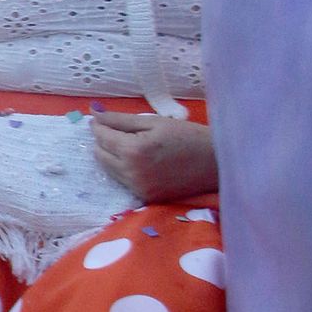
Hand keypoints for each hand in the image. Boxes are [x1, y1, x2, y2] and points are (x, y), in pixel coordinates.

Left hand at [91, 112, 216, 202]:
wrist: (216, 163)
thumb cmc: (188, 136)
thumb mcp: (154, 122)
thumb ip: (121, 120)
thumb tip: (95, 114)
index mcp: (133, 151)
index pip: (101, 137)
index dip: (98, 125)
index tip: (99, 118)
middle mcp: (132, 173)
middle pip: (100, 155)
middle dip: (103, 141)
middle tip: (117, 130)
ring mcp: (138, 188)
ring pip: (108, 169)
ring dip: (111, 155)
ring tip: (130, 143)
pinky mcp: (146, 197)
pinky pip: (123, 180)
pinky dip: (124, 169)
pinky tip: (139, 160)